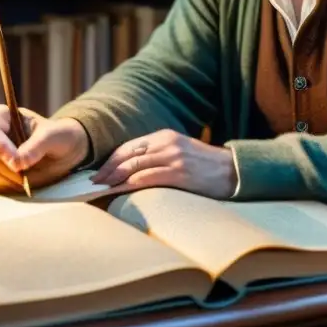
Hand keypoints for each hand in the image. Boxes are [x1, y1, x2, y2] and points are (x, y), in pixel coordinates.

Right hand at [0, 104, 89, 192]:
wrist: (61, 152)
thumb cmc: (56, 136)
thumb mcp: (52, 137)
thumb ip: (36, 146)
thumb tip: (17, 163)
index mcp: (1, 116)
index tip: (16, 163)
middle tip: (22, 173)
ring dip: (0, 178)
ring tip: (23, 179)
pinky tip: (16, 185)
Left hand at [90, 129, 237, 198]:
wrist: (234, 171)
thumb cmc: (206, 167)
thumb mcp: (181, 153)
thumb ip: (159, 157)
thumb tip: (133, 171)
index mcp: (166, 136)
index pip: (130, 145)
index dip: (111, 159)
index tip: (97, 171)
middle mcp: (167, 143)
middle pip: (128, 153)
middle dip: (107, 168)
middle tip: (91, 181)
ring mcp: (173, 157)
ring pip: (134, 164)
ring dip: (114, 177)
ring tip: (99, 188)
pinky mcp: (179, 172)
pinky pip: (147, 177)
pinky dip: (129, 184)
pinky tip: (118, 191)